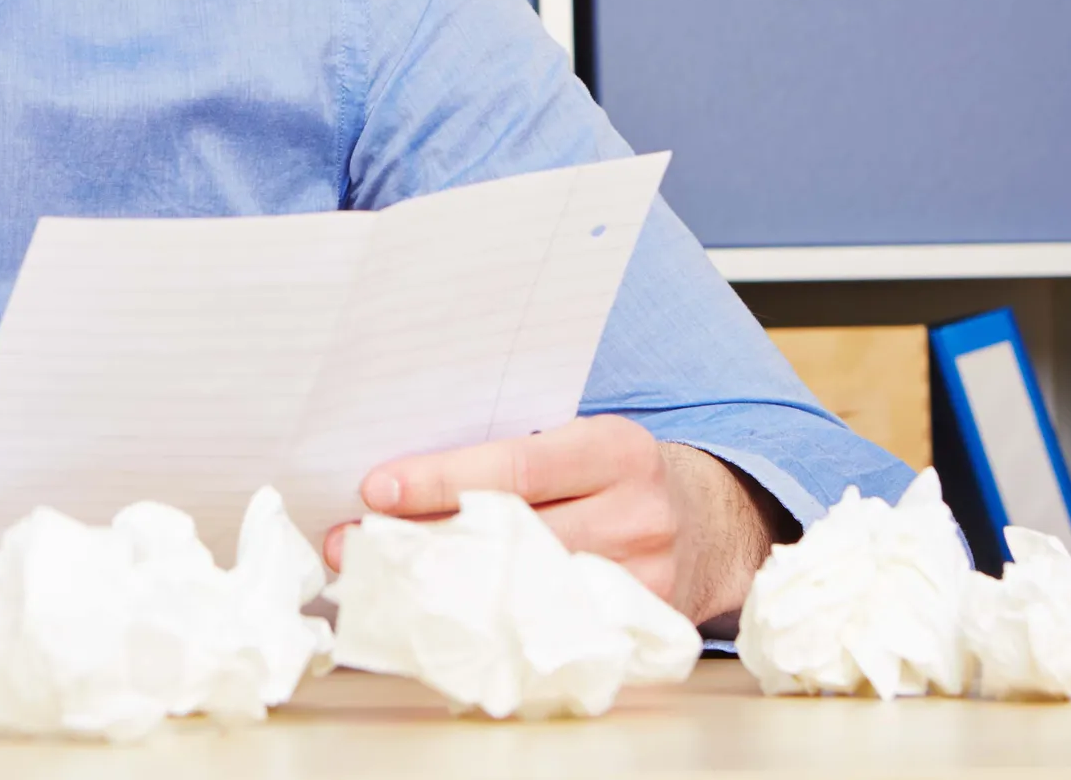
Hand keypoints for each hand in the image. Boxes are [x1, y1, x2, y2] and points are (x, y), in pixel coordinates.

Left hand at [323, 415, 777, 629]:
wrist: (717, 522)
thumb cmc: (618, 473)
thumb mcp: (582, 442)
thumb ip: (513, 452)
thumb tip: (401, 477)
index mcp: (616, 449)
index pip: (515, 464)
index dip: (441, 478)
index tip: (375, 489)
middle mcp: (637, 513)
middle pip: (515, 533)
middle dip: (426, 540)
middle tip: (353, 546)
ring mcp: (644, 576)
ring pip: (527, 588)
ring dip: (447, 587)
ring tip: (382, 583)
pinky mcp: (641, 624)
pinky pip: (553, 628)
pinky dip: (495, 624)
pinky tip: (445, 619)